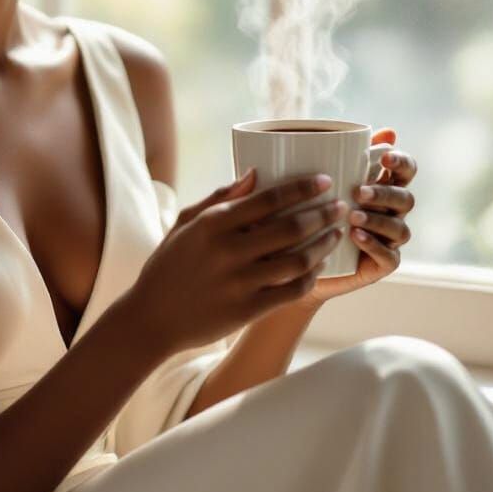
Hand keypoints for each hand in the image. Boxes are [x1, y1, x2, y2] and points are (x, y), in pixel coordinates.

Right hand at [129, 170, 345, 358]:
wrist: (152, 317)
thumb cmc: (169, 264)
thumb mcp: (185, 224)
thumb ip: (219, 198)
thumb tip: (254, 174)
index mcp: (213, 224)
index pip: (269, 198)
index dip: (303, 188)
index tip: (324, 181)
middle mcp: (229, 251)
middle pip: (291, 227)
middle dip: (323, 214)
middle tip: (340, 207)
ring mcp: (240, 282)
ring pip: (298, 260)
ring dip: (324, 245)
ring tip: (336, 234)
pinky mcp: (248, 310)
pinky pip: (292, 291)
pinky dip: (311, 277)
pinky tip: (319, 266)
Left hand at [296, 127, 415, 307]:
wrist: (292, 258)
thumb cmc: (303, 211)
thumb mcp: (309, 182)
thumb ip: (324, 158)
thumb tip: (329, 131)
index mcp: (380, 186)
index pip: (406, 170)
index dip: (402, 162)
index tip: (384, 158)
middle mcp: (390, 212)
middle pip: (405, 198)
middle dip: (384, 193)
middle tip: (358, 191)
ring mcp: (389, 239)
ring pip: (400, 228)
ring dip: (378, 219)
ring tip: (352, 215)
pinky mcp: (381, 264)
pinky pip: (389, 256)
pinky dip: (374, 245)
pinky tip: (355, 236)